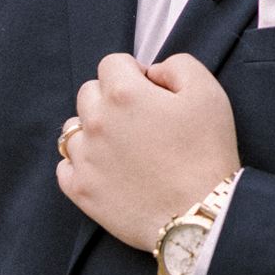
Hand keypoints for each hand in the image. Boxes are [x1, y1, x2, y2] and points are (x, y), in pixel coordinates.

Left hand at [56, 53, 240, 252]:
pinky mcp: (81, 190)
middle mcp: (96, 121)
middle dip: (111, 97)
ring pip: (72, 128)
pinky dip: (81, 163)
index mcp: (124, 93)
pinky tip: (107, 168)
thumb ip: (178, 65)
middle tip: (141, 119)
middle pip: (88, 92)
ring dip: (93, 129)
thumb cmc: (207, 152)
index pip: (112, 63)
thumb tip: (153, 72)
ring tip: (123, 146)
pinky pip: (65, 166)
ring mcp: (84, 158)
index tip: (152, 92)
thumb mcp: (208, 92)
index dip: (135, 73)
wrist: (201, 212)